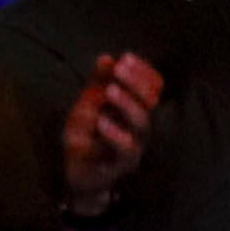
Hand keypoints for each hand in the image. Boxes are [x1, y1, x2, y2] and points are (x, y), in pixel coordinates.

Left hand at [59, 50, 166, 209]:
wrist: (76, 173)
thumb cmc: (86, 136)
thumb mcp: (88, 104)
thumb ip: (98, 83)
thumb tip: (106, 58)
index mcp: (135, 109)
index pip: (153, 87)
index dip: (143, 71)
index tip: (126, 57)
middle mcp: (139, 127)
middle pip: (151, 102)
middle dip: (136, 82)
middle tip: (119, 69)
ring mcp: (133, 147)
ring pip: (142, 124)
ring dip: (127, 104)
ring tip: (110, 90)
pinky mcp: (120, 165)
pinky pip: (125, 150)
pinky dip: (114, 133)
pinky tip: (101, 120)